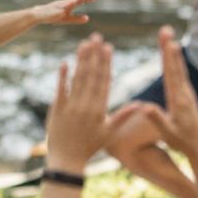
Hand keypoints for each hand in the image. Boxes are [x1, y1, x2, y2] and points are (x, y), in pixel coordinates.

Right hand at [32, 0, 97, 26]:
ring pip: (70, 1)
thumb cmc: (53, 16)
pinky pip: (61, 7)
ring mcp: (60, 5)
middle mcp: (65, 3)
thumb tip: (88, 18)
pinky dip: (67, 4)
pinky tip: (72, 3)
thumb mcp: (67, 19)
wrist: (38, 15)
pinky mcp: (54, 9)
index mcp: (69, 5)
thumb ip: (77, 18)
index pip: (80, 0)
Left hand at [46, 34, 112, 170]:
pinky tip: (65, 62)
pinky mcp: (56, 109)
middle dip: (94, 54)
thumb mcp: (109, 132)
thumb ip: (123, 115)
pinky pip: (60, 89)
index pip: (104, 81)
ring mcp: (70, 106)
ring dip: (81, 60)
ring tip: (84, 43)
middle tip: (96, 36)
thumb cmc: (90, 146)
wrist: (67, 160)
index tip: (108, 47)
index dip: (106, 63)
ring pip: (77, 79)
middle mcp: (86, 106)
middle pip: (91, 75)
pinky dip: (62, 76)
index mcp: (99, 110)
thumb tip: (141, 105)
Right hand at [155, 25, 197, 157]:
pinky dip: (175, 61)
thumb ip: (157, 119)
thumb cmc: (181, 142)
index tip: (168, 42)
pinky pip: (180, 74)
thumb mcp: (167, 133)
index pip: (172, 75)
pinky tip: (173, 54)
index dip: (169, 58)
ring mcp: (187, 93)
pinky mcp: (186, 95)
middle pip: (175, 66)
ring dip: (172, 51)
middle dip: (169, 47)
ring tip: (167, 36)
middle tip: (165, 30)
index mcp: (178, 100)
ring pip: (179, 68)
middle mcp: (184, 93)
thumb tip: (145, 107)